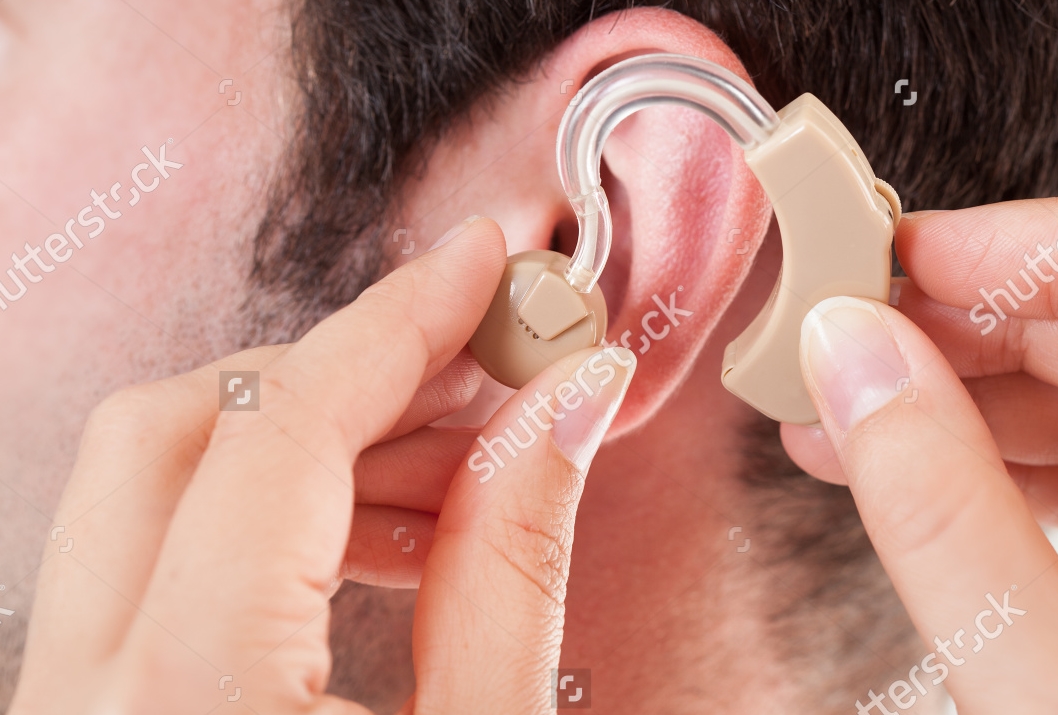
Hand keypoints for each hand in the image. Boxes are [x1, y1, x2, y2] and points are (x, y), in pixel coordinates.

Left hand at [10, 217, 635, 713]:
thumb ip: (514, 570)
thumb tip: (559, 406)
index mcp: (187, 699)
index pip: (281, 430)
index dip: (397, 325)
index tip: (480, 268)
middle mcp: (85, 695)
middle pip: (174, 429)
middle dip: (338, 375)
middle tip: (475, 367)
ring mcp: (69, 705)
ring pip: (149, 495)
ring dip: (309, 453)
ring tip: (460, 473)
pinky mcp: (92, 713)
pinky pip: (144, 572)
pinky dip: (265, 529)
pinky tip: (388, 542)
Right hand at [782, 198, 1057, 712]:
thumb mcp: (1048, 691)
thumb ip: (947, 525)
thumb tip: (855, 364)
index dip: (1026, 251)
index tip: (903, 257)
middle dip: (966, 331)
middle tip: (847, 331)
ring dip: (961, 405)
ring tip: (844, 411)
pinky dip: (993, 473)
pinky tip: (907, 473)